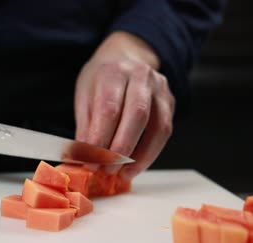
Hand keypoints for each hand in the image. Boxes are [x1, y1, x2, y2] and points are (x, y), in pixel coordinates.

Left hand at [75, 32, 174, 180]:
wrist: (125, 57)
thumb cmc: (100, 80)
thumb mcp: (84, 95)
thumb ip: (86, 125)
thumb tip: (83, 157)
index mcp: (113, 72)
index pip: (109, 109)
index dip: (100, 139)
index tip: (90, 161)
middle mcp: (140, 77)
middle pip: (136, 116)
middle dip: (121, 149)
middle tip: (106, 170)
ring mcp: (160, 88)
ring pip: (157, 126)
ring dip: (139, 156)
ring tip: (122, 174)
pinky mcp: (170, 102)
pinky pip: (164, 131)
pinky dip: (150, 154)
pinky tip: (135, 166)